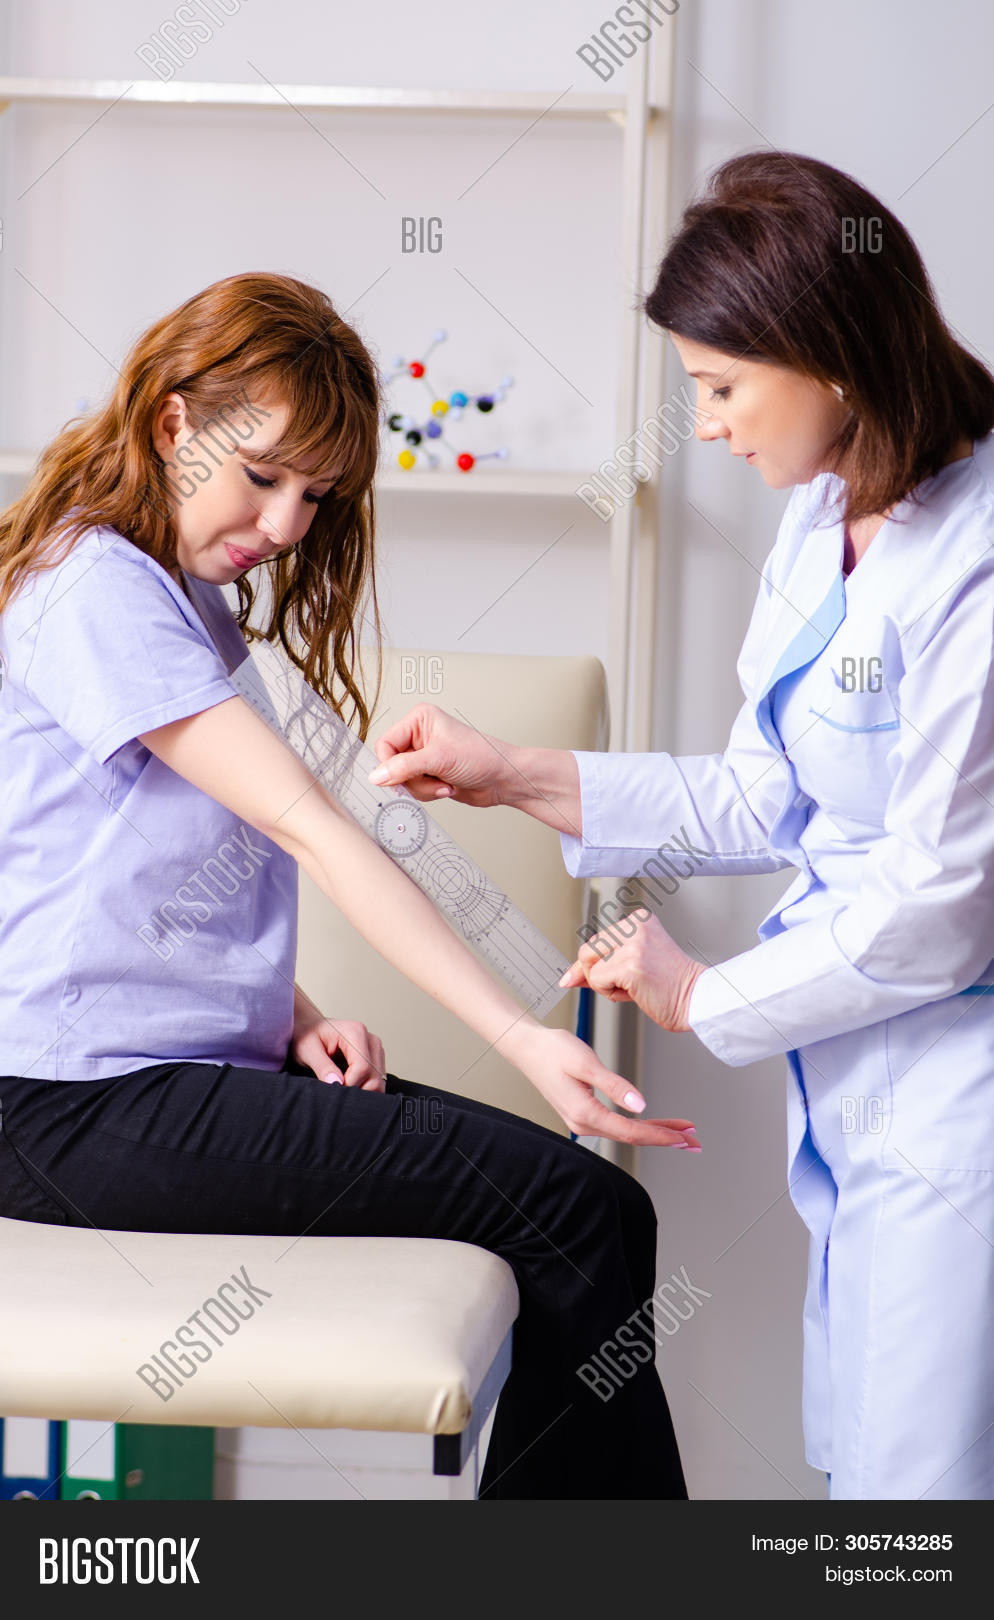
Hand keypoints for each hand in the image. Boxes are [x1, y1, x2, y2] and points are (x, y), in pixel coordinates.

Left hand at [291, 1013, 386, 1090]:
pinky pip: (377, 1081)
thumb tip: (336, 1083)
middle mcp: (371, 1040)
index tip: (331, 1086)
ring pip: (379, 1082)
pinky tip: (347, 1083)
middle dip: (356, 1089)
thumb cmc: (307, 1035)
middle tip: (335, 1088)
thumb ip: (322, 1067)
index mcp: (356, 1032)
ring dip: (361, 1090)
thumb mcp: (307, 1050)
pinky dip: (363, 1087)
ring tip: (340, 1085)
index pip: (363, 1068)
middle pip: (374, 1077)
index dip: (348, 1083)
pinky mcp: (375, 1059)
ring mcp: (375, 1050)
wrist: (309, 1028)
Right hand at [368, 704, 508, 805]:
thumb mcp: (440, 759)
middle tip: (433, 778)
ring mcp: (423, 757)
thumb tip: (377, 776)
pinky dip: (428, 794)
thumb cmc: (482, 757)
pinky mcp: (429, 775)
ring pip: (401, 781)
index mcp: (419, 720)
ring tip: (444, 783)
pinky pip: (413, 790)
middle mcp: (418, 736)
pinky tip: (446, 787)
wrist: (503, 779)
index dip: (390, 764)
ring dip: (423, 788)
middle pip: (391, 765)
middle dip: (412, 779)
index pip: (385, 744)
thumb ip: (404, 767)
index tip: (402, 777)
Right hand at [510, 1024, 700, 1148]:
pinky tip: (654, 1123)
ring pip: (626, 1132)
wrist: (527, 1047)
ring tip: (683, 1132)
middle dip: (666, 1139)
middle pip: (632, 1137)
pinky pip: (618, 1125)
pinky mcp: (584, 1113)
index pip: (631, 1132)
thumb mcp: (587, 1063)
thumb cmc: (553, 1050)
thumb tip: (640, 1106)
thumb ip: (615, 1085)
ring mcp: (582, 1121)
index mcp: (585, 1114)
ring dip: (655, 1132)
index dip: (661, 1135)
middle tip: (694, 1142)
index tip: (684, 1137)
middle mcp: (583, 1124)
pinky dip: (640, 1125)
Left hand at [559, 909, 706, 1032]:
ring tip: (634, 987)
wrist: (695, 999)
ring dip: (605, 985)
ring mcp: (633, 944)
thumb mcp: (631, 965)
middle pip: (587, 951)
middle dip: (598, 975)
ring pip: (590, 967)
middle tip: (628, 984)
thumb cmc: (669, 986)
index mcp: (638, 920)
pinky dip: (610, 993)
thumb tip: (567, 977)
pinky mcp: (630, 965)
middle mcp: (634, 926)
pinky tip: (635, 993)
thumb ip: (600, 966)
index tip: (611, 978)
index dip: (596, 965)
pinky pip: (597, 981)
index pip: (596, 940)